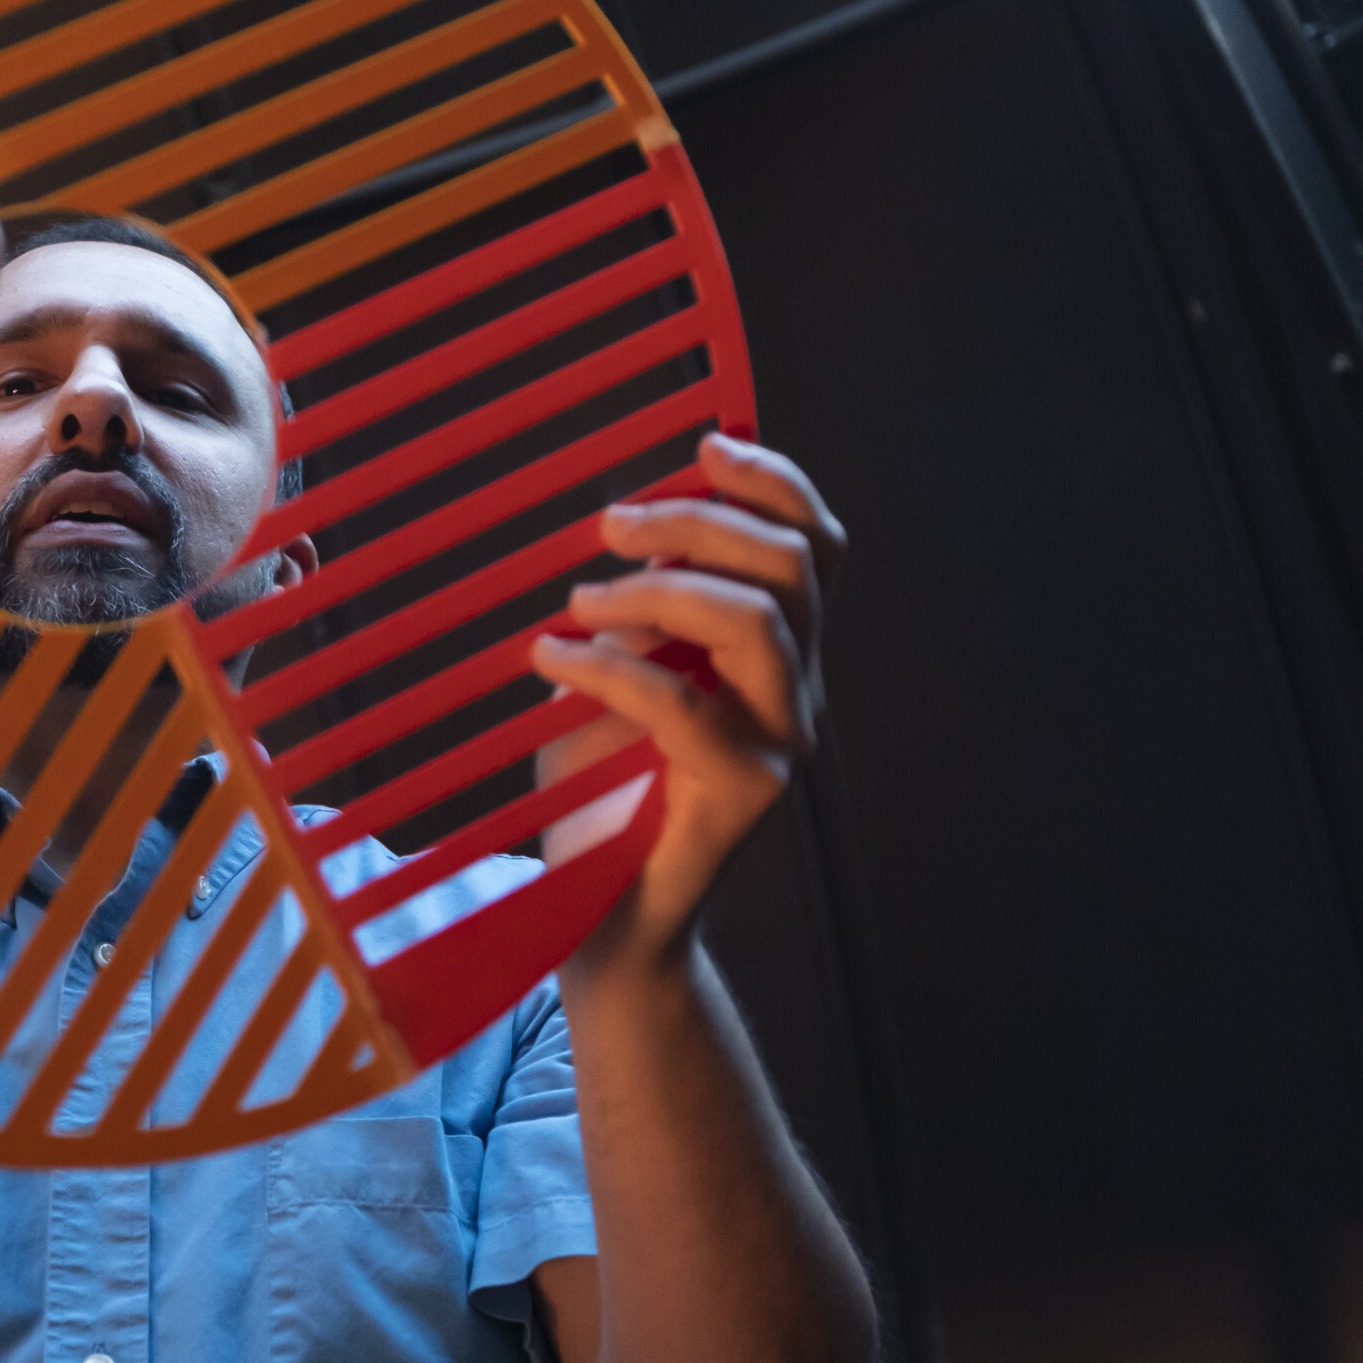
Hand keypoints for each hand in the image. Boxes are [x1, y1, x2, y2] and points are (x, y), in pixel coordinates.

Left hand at [529, 433, 845, 965]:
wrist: (595, 917)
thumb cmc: (598, 791)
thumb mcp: (610, 675)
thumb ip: (636, 609)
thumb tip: (624, 530)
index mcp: (774, 651)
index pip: (813, 544)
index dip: (772, 481)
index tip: (702, 445)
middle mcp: (795, 691)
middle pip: (791, 567)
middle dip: (699, 523)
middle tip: (610, 525)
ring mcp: (779, 744)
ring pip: (759, 622)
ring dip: (662, 589)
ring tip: (580, 600)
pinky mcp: (744, 794)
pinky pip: (684, 703)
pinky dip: (607, 668)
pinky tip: (549, 660)